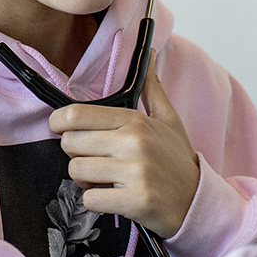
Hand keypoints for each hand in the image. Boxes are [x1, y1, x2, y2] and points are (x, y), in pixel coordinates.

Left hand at [48, 52, 199, 237]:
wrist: (199, 201)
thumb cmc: (177, 160)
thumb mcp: (169, 119)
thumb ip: (151, 88)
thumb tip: (148, 54)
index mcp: (135, 120)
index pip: (75, 114)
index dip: (58, 122)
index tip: (60, 129)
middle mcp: (134, 142)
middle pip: (70, 143)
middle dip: (76, 154)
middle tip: (96, 161)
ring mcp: (136, 172)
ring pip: (76, 171)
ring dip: (84, 180)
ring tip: (106, 180)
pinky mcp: (136, 201)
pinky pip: (90, 200)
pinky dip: (97, 202)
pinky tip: (115, 198)